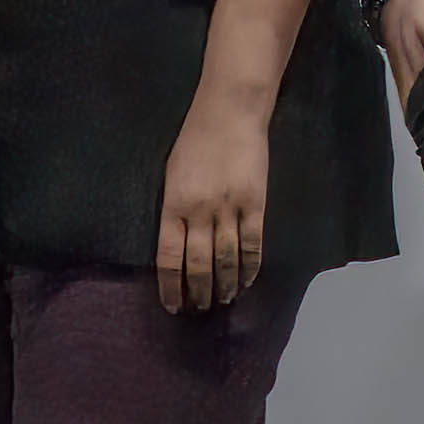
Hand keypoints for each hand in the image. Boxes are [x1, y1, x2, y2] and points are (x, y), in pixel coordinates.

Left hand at [158, 81, 276, 311]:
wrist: (229, 113)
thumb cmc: (194, 141)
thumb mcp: (171, 174)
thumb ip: (173, 209)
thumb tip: (177, 245)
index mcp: (173, 205)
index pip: (168, 257)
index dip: (171, 286)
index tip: (172, 306)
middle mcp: (199, 212)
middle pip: (198, 264)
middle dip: (198, 292)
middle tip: (199, 310)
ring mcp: (229, 209)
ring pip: (226, 259)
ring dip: (224, 285)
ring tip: (223, 301)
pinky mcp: (254, 204)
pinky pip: (253, 244)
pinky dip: (250, 267)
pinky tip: (246, 280)